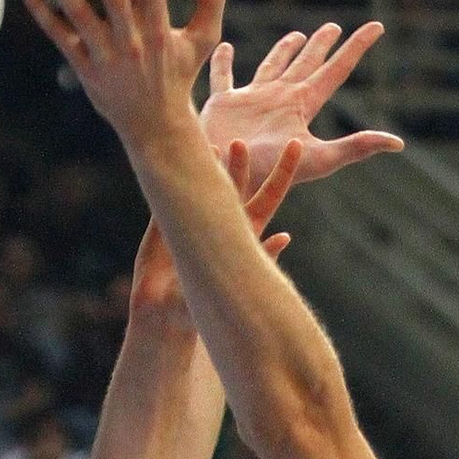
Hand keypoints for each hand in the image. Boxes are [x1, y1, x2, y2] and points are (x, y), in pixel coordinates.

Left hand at [19, 0, 225, 152]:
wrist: (156, 126)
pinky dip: (41, 11)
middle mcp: (132, 44)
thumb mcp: (205, 41)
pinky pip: (59, 36)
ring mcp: (105, 57)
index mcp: (160, 32)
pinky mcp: (84, 69)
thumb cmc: (178, 74)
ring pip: (79, 15)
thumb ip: (212, 1)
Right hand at [129, 139, 299, 321]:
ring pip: (206, 184)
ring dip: (211, 165)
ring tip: (213, 145)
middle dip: (241, 163)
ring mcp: (193, 218)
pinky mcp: (166, 221)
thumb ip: (260, 257)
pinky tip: (180, 156)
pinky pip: (173, 192)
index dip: (282, 173)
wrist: (162, 314)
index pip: (268, 199)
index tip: (296, 146)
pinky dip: (179, 175)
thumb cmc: (202, 308)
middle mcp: (221, 222)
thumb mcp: (236, 283)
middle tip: (241, 143)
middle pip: (237, 185)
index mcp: (243, 235)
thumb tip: (286, 236)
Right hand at [198, 25, 401, 189]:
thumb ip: (356, 148)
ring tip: (297, 35)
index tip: (377, 26)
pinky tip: (225, 47)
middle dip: (321, 45)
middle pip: (306, 65)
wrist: (227, 182)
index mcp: (302, 106)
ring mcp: (252, 101)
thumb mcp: (319, 159)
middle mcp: (280, 100)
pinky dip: (223, 61)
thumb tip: (398, 144)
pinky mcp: (223, 105)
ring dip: (284, 51)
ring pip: (272, 67)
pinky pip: (223, 77)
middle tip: (333, 27)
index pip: (337, 70)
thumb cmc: (269, 170)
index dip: (358, 47)